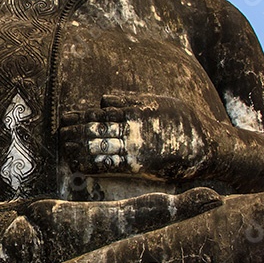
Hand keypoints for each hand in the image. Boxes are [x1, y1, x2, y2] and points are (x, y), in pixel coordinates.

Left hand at [60, 93, 217, 179]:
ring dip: (79, 147)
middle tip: (58, 133)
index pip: (100, 113)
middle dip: (75, 131)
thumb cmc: (183, 121)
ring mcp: (134, 147)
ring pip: (99, 146)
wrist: (205, 144)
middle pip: (95, 129)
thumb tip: (104, 97)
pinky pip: (109, 165)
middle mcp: (132, 128)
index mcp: (135, 110)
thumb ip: (131, 99)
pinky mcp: (139, 164)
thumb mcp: (158, 101)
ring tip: (63, 148)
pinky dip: (91, 164)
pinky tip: (77, 165)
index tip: (65, 118)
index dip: (80, 116)